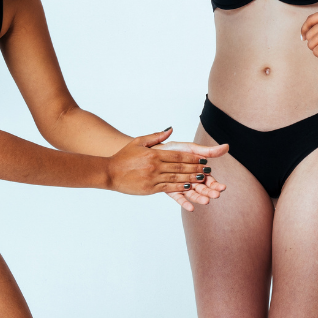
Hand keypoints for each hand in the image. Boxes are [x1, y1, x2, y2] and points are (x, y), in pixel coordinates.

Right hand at [105, 128, 225, 196]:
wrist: (109, 172)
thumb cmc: (123, 157)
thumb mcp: (138, 142)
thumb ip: (156, 137)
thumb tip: (170, 129)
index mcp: (154, 154)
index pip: (178, 155)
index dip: (192, 158)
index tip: (203, 159)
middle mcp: (155, 165)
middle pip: (180, 167)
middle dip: (196, 169)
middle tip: (208, 170)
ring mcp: (153, 177)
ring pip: (176, 178)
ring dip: (191, 179)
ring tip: (203, 180)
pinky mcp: (150, 188)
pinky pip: (168, 188)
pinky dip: (180, 188)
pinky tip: (189, 187)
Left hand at [158, 139, 229, 210]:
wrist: (154, 152)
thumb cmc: (174, 149)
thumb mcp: (192, 148)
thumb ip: (209, 151)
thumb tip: (227, 147)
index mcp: (199, 171)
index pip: (210, 180)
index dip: (216, 184)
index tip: (222, 187)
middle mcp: (192, 180)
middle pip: (203, 188)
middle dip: (210, 192)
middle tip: (216, 195)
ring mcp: (182, 186)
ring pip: (192, 194)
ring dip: (200, 198)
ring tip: (206, 201)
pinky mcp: (171, 190)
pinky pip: (179, 198)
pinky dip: (185, 203)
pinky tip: (191, 208)